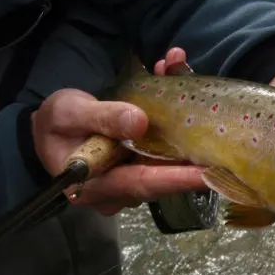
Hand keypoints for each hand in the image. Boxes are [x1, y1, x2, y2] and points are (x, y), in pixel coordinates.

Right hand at [31, 55, 205, 215]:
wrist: (52, 127)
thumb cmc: (56, 123)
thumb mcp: (69, 113)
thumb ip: (102, 117)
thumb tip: (139, 122)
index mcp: (96, 186)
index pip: (143, 184)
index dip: (176, 179)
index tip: (207, 173)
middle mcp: (120, 191)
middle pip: (164, 175)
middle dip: (192, 151)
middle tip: (222, 136)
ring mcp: (133, 181)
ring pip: (168, 159)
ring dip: (186, 128)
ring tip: (192, 86)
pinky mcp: (143, 167)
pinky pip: (166, 149)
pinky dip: (176, 123)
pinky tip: (177, 82)